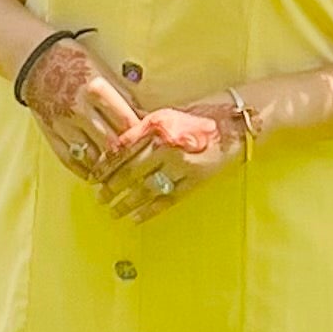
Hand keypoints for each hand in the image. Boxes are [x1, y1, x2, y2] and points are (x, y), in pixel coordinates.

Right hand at [18, 34, 142, 181]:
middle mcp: (80, 110)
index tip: (151, 146)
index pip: (125, 122)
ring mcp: (63, 124)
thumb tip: (147, 118)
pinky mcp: (50, 132)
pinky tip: (94, 174)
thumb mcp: (104, 71)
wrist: (36, 60)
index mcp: (96, 90)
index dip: (141, 137)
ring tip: (119, 174)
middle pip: (110, 144)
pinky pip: (68, 158)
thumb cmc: (76, 62)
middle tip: (140, 166)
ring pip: (90, 156)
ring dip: (106, 167)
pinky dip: (83, 169)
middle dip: (126, 157)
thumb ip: (125, 96)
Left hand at [96, 99, 243, 220]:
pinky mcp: (196, 180)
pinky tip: (136, 218)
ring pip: (145, 188)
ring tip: (113, 212)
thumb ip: (145, 129)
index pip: (122, 149)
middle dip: (111, 187)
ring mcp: (181, 164)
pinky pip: (167, 199)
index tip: (94, 176)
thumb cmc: (203, 113)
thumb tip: (118, 147)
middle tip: (99, 197)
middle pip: (130, 171)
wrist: (239, 121)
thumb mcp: (168, 113)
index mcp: (156, 124)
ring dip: (126, 203)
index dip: (105, 165)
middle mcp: (166, 144)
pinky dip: (150, 210)